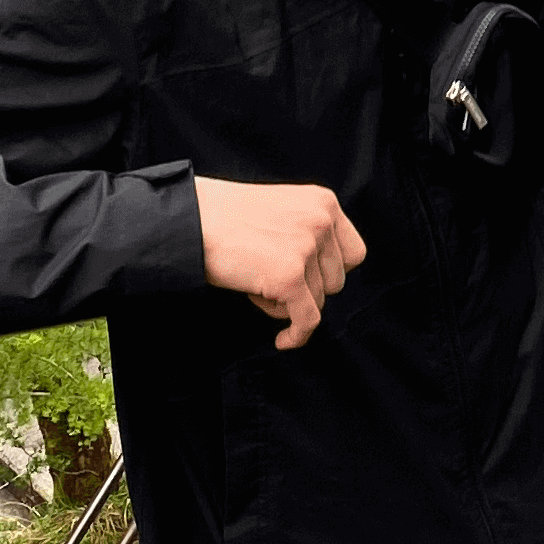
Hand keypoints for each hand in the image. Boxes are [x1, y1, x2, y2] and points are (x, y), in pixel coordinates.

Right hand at [196, 179, 367, 348]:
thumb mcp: (282, 211)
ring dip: (288, 302)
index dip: (329, 273)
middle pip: (336, 281)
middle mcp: (322, 221)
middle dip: (305, 289)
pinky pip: (307, 320)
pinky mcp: (289, 276)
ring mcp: (306, 248)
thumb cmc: (225, 218)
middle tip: (267, 277)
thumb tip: (322, 279)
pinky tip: (282, 340)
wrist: (190, 219)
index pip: (353, 254)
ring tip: (256, 283)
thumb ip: (308, 233)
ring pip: (318, 301)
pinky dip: (296, 335)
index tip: (308, 280)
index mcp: (324, 203)